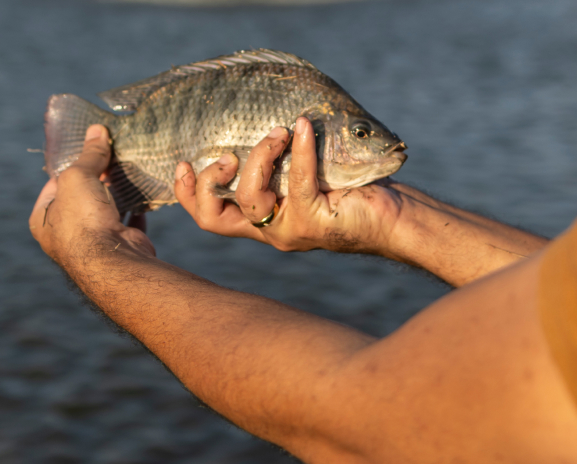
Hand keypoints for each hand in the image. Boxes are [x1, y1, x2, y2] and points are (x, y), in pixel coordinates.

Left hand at [29, 125, 154, 267]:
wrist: (112, 260)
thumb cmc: (82, 218)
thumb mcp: (78, 176)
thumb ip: (89, 154)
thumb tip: (97, 130)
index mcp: (44, 219)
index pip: (54, 184)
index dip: (70, 165)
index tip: (88, 150)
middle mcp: (66, 233)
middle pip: (82, 196)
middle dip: (98, 178)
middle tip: (112, 157)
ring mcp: (95, 241)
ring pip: (106, 209)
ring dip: (118, 192)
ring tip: (129, 169)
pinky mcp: (121, 244)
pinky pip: (129, 221)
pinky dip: (137, 208)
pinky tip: (143, 193)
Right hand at [174, 117, 404, 253]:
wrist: (394, 217)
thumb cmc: (353, 190)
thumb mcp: (306, 174)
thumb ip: (282, 162)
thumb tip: (263, 120)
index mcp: (262, 221)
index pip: (210, 217)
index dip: (188, 194)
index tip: (182, 162)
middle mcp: (270, 230)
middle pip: (213, 219)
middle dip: (210, 181)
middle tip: (228, 155)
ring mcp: (290, 230)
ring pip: (251, 196)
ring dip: (260, 156)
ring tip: (279, 131)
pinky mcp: (314, 222)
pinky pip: (297, 180)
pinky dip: (299, 149)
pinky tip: (303, 127)